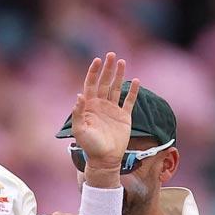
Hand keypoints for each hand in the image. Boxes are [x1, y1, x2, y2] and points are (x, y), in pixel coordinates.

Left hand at [70, 52, 139, 181]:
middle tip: (111, 55)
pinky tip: (136, 81)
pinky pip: (129, 101)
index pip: (91, 84)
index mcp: (89, 106)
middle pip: (104, 82)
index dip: (93, 72)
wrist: (105, 159)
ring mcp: (113, 110)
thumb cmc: (89, 146)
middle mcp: (101, 105)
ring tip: (122, 62)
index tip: (97, 60)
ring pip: (116, 88)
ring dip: (119, 75)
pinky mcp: (124, 117)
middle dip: (107, 69)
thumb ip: (78, 113)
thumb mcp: (79, 130)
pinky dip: (133, 92)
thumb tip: (79, 96)